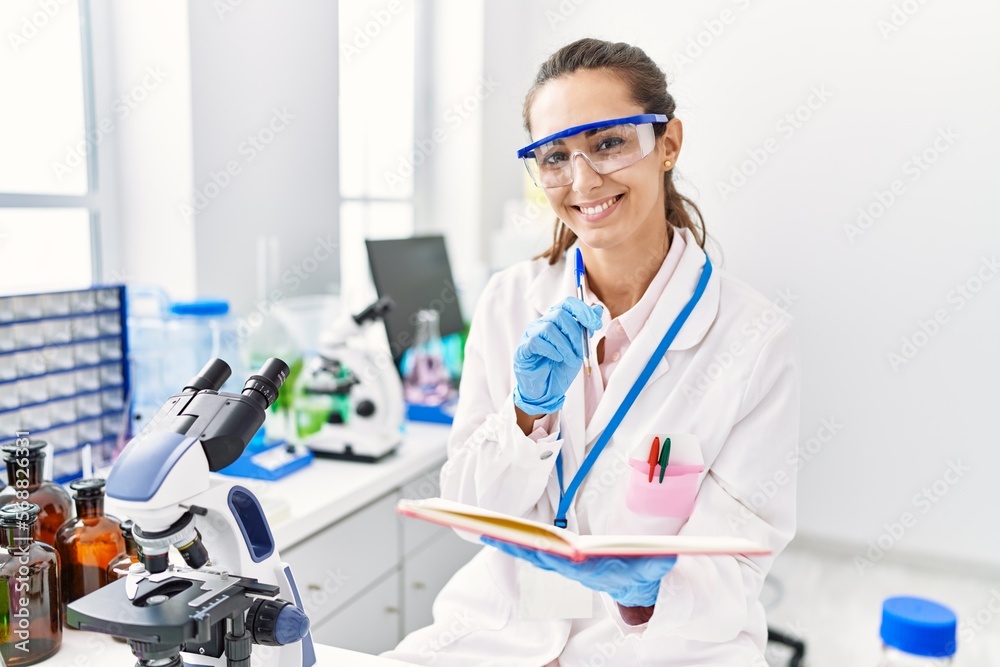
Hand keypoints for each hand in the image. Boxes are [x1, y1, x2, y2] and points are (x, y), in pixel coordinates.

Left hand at [482, 537, 676, 607]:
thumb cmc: (642, 572)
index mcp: (593, 571)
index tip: (537, 545)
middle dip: (518, 545)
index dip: (552, 554)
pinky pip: (532, 551)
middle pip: (541, 557)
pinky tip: (498, 533)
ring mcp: (563, 566)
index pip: (569, 562)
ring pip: (532, 554)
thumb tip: (669, 556)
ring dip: (510, 543)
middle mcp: (573, 570)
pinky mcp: (558, 560)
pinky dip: (515, 542)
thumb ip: (658, 564)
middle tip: (493, 533)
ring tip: (486, 529)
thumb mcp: (653, 568)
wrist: (633, 586)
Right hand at [513, 298, 602, 413]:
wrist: (547, 390)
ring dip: (565, 346)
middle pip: (559, 314)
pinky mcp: (523, 348)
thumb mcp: (579, 349)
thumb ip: (585, 329)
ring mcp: (530, 334)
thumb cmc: (560, 367)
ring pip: (549, 328)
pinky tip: (557, 359)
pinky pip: (536, 342)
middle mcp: (542, 323)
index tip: (596, 325)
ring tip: (571, 360)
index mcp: (556, 320)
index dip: (583, 311)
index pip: (568, 303)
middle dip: (575, 333)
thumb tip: (598, 309)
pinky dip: (551, 350)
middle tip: (581, 350)